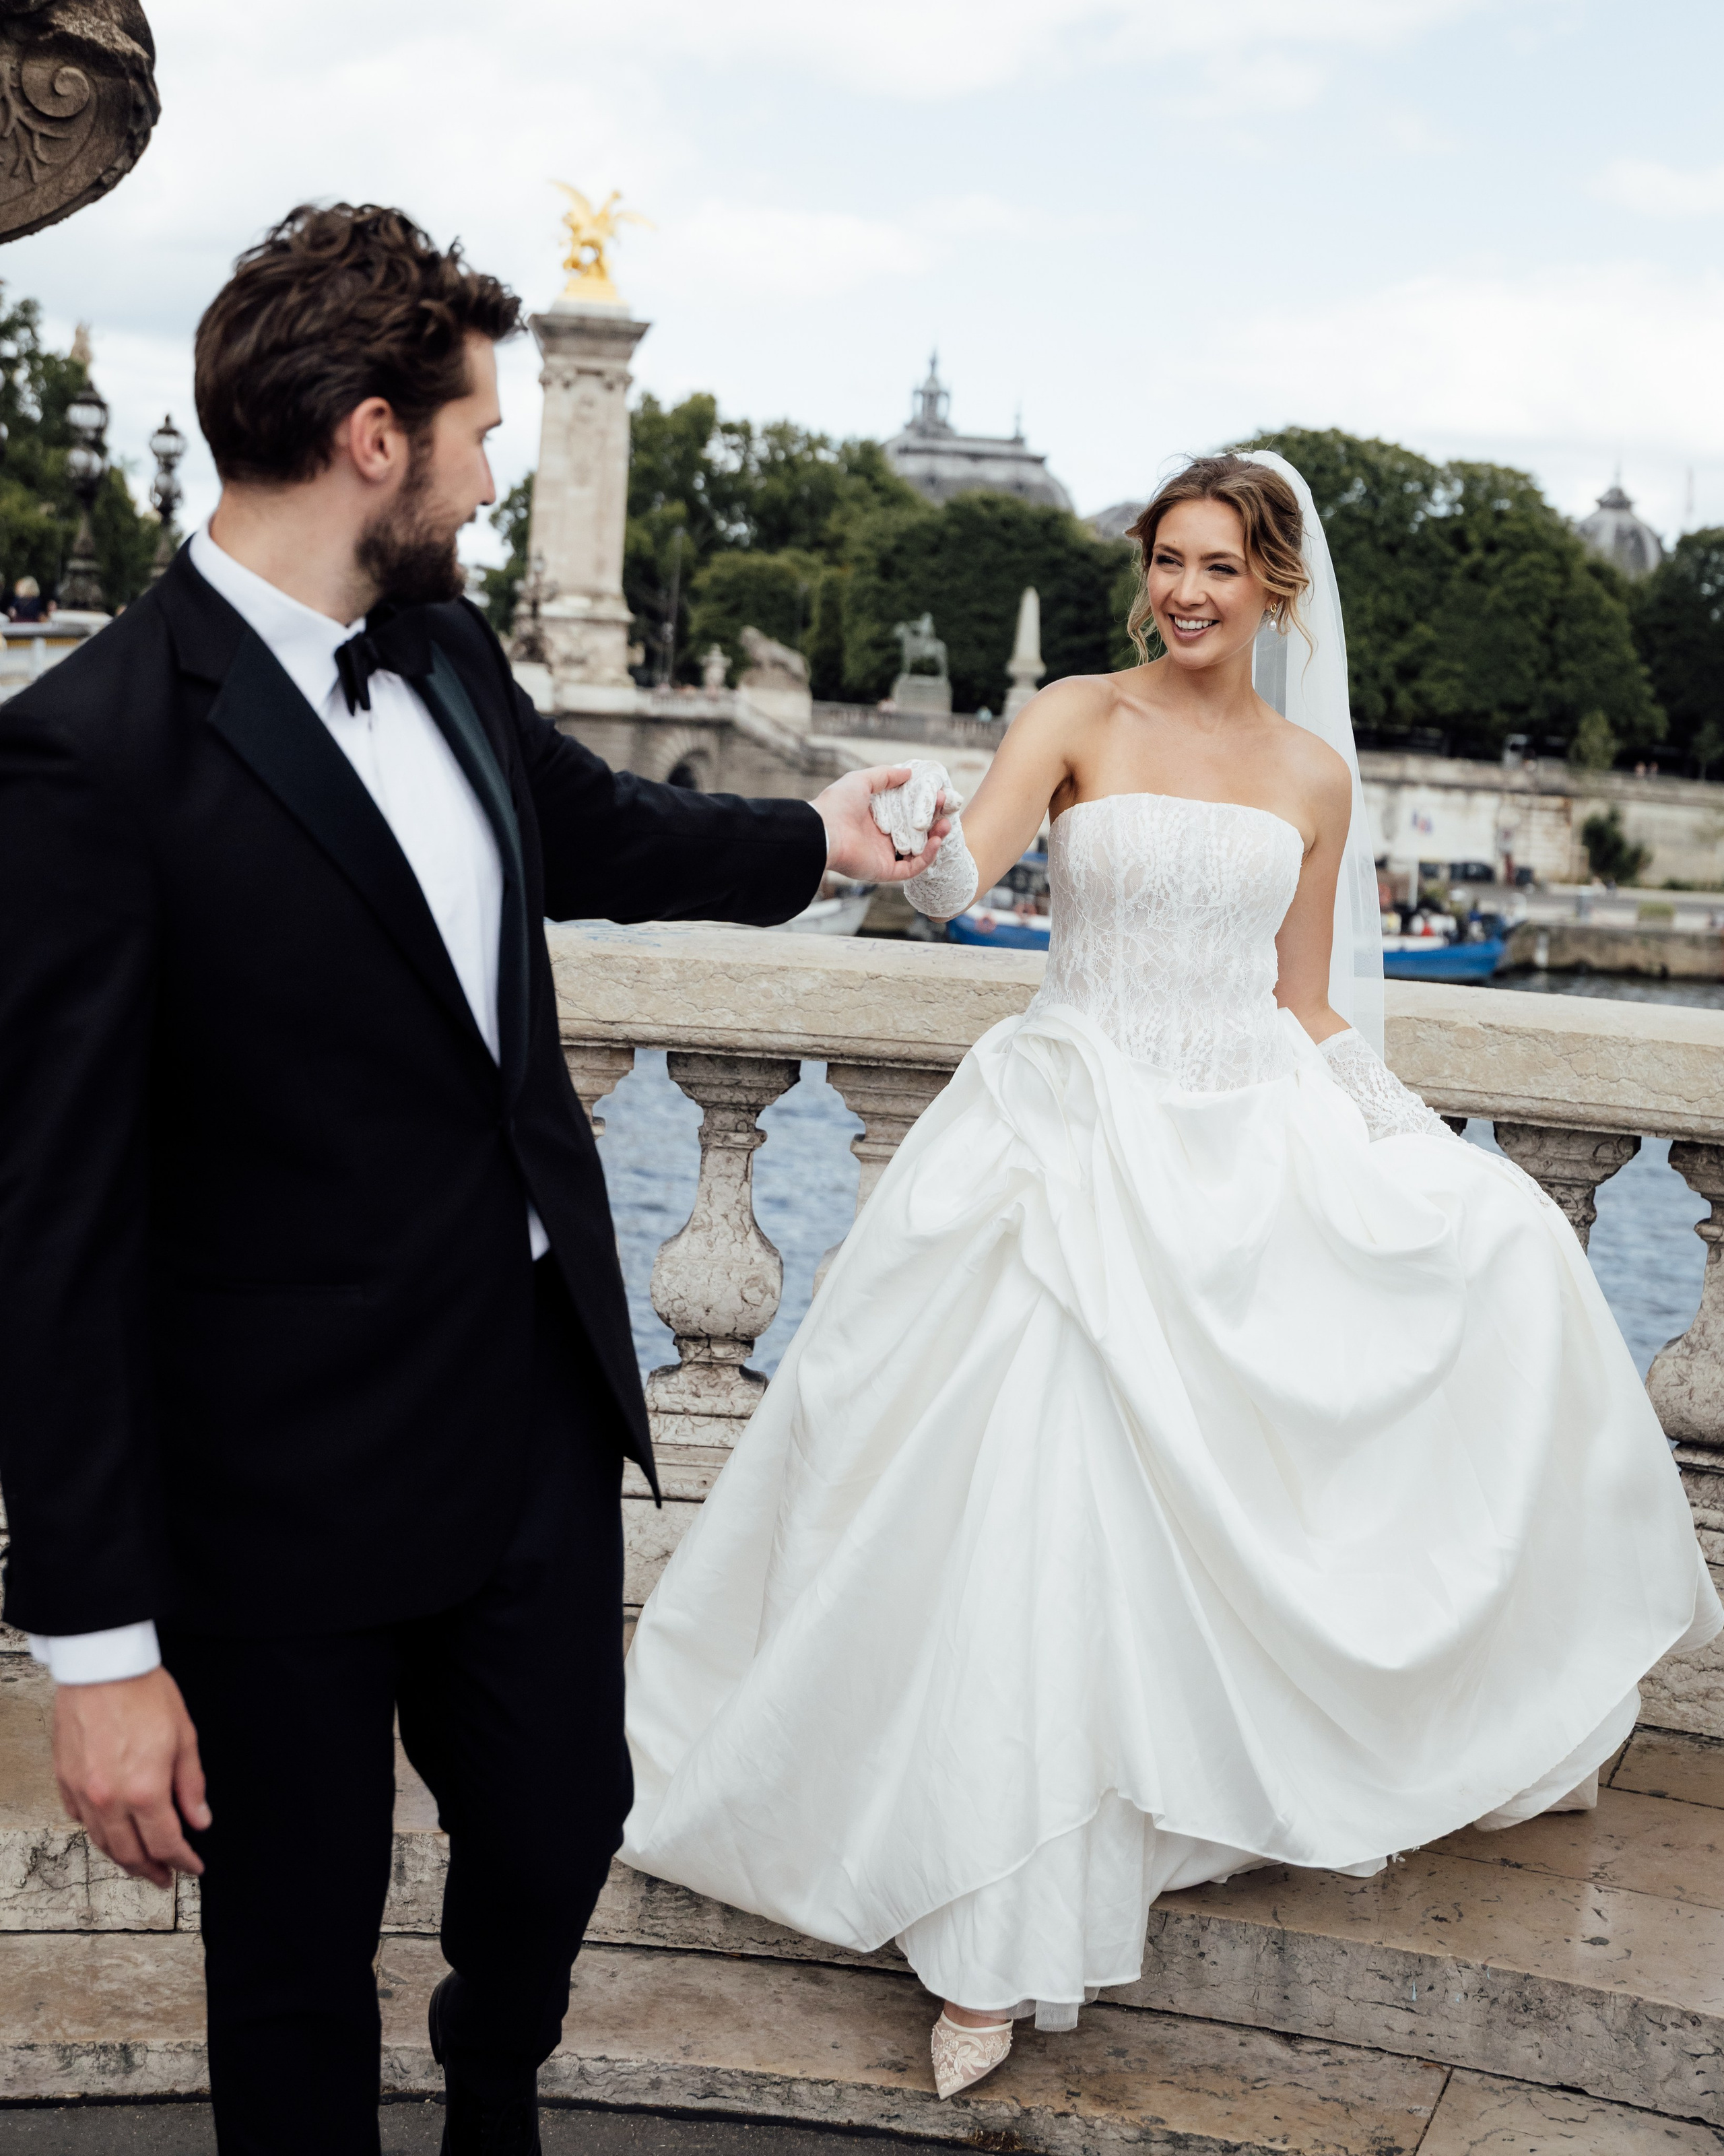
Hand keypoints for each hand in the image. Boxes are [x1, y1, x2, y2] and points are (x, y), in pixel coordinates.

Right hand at [53, 1667, 209, 1889]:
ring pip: (102, 1841)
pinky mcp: (64, 1779)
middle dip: (152, 1870)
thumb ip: (191, 1785)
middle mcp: (109, 1799)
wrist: (102, 1666)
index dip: (183, 1861)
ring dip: (123, 1858)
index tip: (194, 1867)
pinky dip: (97, 1832)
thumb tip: (199, 1821)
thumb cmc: (145, 1694)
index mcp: (144, 1791)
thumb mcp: (185, 1737)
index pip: (166, 1843)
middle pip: (130, 1853)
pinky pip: (79, 1819)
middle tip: (166, 1878)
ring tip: (140, 1864)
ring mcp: (83, 1792)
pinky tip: (109, 1832)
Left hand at [813, 765, 952, 884]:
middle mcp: (881, 837)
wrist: (824, 831)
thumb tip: (909, 772)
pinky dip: (927, 857)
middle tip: (946, 809)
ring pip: (918, 851)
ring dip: (934, 839)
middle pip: (915, 832)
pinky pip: (912, 868)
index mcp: (876, 818)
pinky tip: (936, 841)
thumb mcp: (862, 780)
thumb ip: (885, 776)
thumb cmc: (838, 804)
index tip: (938, 795)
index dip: (923, 805)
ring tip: (945, 825)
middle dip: (933, 821)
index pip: (906, 813)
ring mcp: (884, 855)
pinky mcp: (885, 871)